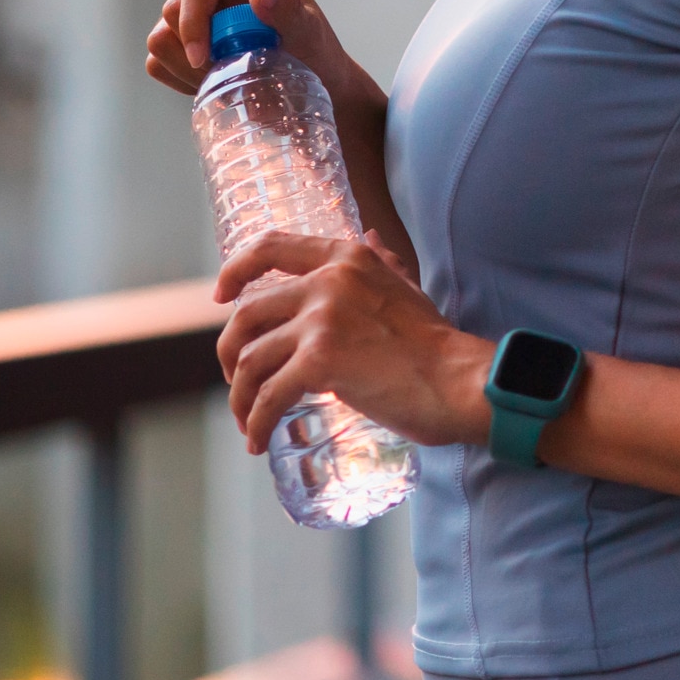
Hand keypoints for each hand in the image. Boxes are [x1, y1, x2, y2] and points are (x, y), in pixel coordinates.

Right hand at [146, 0, 378, 111]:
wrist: (316, 80)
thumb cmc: (317, 53)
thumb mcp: (310, 34)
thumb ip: (289, 10)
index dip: (193, 18)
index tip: (203, 59)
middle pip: (173, 10)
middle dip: (196, 51)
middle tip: (229, 74)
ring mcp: (198, 7)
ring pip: (162, 38)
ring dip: (190, 69)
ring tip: (228, 79)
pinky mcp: (186, 35)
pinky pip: (160, 60)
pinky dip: (183, 79)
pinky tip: (217, 82)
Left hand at [214, 231, 496, 452]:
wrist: (458, 381)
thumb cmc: (435, 344)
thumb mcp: (406, 288)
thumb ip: (384, 263)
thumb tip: (372, 239)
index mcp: (347, 258)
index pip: (270, 247)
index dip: (235, 270)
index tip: (221, 295)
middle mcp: (328, 281)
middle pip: (247, 315)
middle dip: (230, 354)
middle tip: (239, 380)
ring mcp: (321, 319)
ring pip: (250, 360)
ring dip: (240, 397)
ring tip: (249, 420)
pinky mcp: (319, 361)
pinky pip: (267, 397)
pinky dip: (256, 423)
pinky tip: (258, 440)